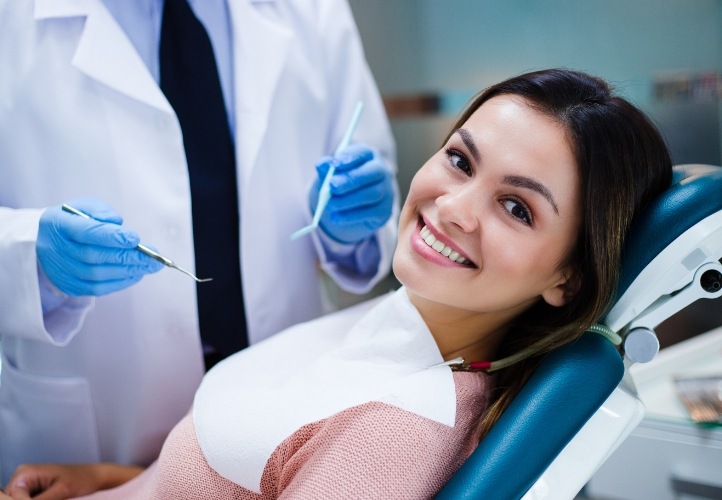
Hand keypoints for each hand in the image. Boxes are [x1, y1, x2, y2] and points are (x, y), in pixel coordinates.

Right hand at [4, 463, 143, 499]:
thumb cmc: (82, 479)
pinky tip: (53, 499)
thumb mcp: (60, 492)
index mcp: (25, 472)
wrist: (94, 476)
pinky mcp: (33, 491)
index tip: (49, 499)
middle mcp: (22, 477)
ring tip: (56, 497)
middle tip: (53, 498)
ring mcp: (26, 484)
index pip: (13, 499)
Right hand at [37, 197, 163, 296]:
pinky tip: (136, 274)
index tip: (136, 239)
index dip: (111, 237)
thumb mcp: (84, 206)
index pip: (86, 232)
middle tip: (153, 257)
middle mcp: (56, 249)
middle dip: (127, 257)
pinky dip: (120, 282)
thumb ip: (100, 211)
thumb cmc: (74, 220)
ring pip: (97, 275)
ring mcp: (61, 270)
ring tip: (150, 266)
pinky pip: (97, 288)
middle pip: (94, 256)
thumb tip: (118, 223)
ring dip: (127, 271)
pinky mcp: (70, 285)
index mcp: (58, 224)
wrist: (49, 242)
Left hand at [309, 144, 393, 243]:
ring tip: (329, 205)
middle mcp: (382, 171)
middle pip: (372, 172)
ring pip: (372, 194)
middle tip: (332, 186)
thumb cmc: (343, 182)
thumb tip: (321, 165)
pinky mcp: (384, 210)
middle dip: (351, 179)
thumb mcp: (332, 174)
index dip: (350, 157)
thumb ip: (327, 169)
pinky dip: (351, 216)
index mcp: (369, 156)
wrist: (354, 205)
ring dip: (348, 200)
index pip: (363, 152)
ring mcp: (386, 191)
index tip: (334, 164)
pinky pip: (370, 213)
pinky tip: (336, 218)